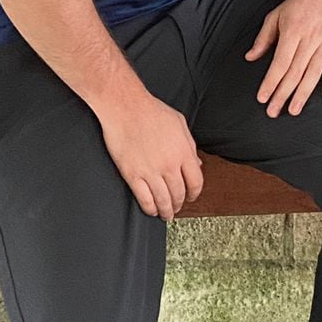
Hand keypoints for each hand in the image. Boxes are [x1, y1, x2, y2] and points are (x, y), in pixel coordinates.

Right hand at [97, 88, 202, 219]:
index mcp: (183, 152)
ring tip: (166, 214)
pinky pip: (144, 198)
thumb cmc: (151, 111)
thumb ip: (189, 145)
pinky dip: (150, 208)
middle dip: (179, 204)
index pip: (196, 182)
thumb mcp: (179, 123)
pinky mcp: (132, 174)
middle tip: (176, 208)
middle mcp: (169, 164)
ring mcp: (151, 171)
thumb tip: (196, 163)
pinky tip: (151, 210)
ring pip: (163, 200)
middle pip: (179, 194)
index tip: (191, 197)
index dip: (194, 193)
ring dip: (166, 211)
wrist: (125, 107)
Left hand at [246, 0, 321, 116]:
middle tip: (274, 111)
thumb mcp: (274, 16)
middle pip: (295, 71)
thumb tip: (250, 58)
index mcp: (292, 30)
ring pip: (315, 71)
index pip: (280, 62)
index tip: (263, 98)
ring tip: (294, 110)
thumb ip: (263, 38)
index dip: (271, 82)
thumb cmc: (297, 6)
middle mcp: (311, 37)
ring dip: (304, 92)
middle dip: (283, 93)